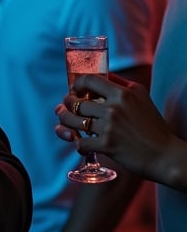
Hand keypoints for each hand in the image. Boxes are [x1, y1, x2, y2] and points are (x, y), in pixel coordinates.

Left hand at [55, 72, 172, 182]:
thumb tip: (104, 74)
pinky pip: (80, 141)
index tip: (74, 90)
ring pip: (72, 120)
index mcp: (122, 94)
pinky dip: (78, 143)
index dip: (76, 84)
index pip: (89, 80)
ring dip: (65, 121)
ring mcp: (109, 127)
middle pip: (75, 101)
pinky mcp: (107, 146)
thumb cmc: (154, 126)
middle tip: (67, 107)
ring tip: (67, 122)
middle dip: (66, 104)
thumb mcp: (142, 96)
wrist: (166, 156)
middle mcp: (113, 108)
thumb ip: (121, 83)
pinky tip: (82, 143)